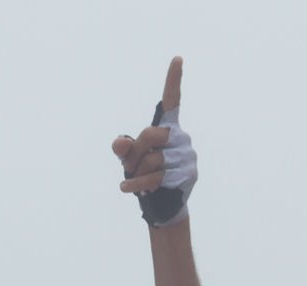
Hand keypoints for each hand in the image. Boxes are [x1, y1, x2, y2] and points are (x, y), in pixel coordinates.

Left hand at [112, 56, 183, 192]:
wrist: (162, 204)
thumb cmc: (145, 176)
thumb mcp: (129, 160)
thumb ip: (123, 149)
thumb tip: (119, 143)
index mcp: (169, 128)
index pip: (172, 101)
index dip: (173, 80)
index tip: (177, 58)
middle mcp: (182, 137)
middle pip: (150, 135)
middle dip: (134, 153)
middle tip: (129, 167)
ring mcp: (187, 155)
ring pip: (152, 160)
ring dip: (136, 173)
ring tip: (137, 181)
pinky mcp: (188, 173)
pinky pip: (156, 176)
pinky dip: (137, 184)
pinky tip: (127, 188)